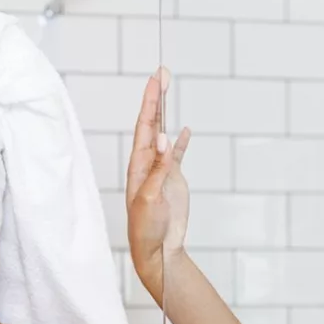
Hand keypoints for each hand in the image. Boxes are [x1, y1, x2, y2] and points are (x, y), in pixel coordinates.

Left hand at [126, 67, 191, 300]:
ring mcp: (161, 170)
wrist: (156, 250)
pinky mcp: (173, 180)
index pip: (145, 126)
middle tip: (162, 73)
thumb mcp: (151, 198)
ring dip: (167, 114)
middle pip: (153, 124)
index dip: (150, 102)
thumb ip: (159, 169)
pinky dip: (181, 141)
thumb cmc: (146, 228)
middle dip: (157, 98)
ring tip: (169, 91)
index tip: (155, 79)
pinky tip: (185, 129)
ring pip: (165, 135)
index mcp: (138, 164)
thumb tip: (165, 139)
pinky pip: (177, 155)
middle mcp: (148, 163)